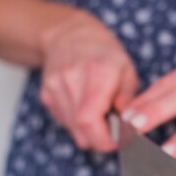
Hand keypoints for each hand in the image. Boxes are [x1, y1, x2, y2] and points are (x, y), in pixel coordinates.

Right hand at [39, 12, 138, 151]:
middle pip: (81, 129)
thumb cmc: (105, 54)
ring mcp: (55, 86)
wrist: (69, 35)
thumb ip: (129, 100)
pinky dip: (76, 123)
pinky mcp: (46, 93)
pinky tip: (84, 107)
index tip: (119, 140)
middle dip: (99, 139)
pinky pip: (64, 121)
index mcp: (97, 72)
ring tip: (100, 114)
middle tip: (112, 133)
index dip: (104, 139)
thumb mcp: (127, 71)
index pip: (90, 120)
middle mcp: (72, 79)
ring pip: (72, 128)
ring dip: (88, 131)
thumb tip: (129, 127)